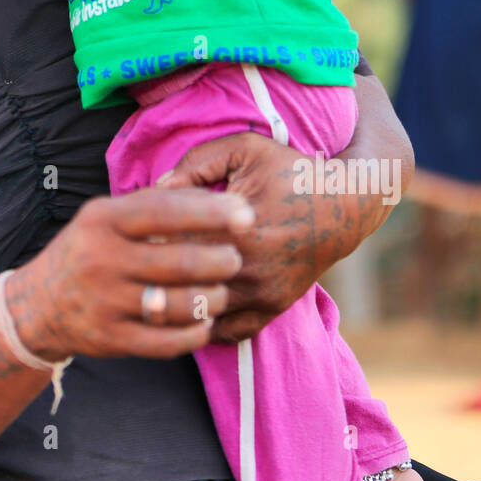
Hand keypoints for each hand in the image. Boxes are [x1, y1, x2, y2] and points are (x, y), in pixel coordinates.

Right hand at [3, 187, 255, 361]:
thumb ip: (156, 205)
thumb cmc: (88, 249)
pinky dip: (195, 333)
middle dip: (221, 260)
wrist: (38, 305)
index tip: (246, 214)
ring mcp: (105, 302)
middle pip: (181, 262)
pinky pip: (168, 342)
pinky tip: (204, 322)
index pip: (164, 212)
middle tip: (235, 259)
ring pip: (180, 304)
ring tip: (222, 291)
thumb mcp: (107, 216)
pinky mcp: (111, 339)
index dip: (210, 213)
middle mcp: (102, 259)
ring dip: (213, 298)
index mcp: (103, 220)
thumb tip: (218, 200)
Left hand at [156, 129, 353, 343]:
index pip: (169, 244)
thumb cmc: (290, 171)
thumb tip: (156, 186)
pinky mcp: (271, 307)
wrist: (345, 206)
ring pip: (198, 313)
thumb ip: (197, 161)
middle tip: (140, 261)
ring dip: (177, 300)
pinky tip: (190, 305)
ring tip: (160, 282)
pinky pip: (228, 332)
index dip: (146, 238)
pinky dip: (205, 324)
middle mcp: (245, 268)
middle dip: (155, 272)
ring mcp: (260, 293)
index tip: (135, 232)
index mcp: (232, 228)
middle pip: (178, 282)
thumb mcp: (245, 149)